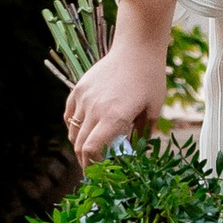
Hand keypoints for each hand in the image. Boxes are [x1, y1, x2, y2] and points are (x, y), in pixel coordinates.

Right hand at [66, 39, 166, 162]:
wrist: (137, 47)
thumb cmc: (150, 78)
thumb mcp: (152, 110)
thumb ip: (141, 135)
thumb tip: (133, 155)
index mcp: (114, 116)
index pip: (92, 151)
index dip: (93, 167)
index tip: (100, 175)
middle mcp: (94, 108)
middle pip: (80, 146)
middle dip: (86, 162)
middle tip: (96, 169)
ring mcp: (83, 97)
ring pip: (73, 132)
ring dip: (80, 146)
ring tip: (93, 150)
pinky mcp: (78, 89)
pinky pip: (69, 115)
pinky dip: (74, 127)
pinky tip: (85, 130)